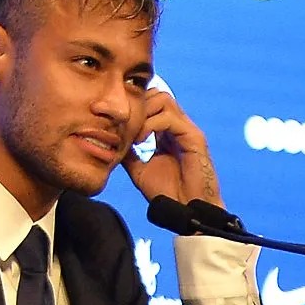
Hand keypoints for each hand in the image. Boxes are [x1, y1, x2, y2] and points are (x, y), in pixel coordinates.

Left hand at [121, 90, 222, 207]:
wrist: (184, 209)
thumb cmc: (166, 192)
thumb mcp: (138, 168)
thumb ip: (128, 152)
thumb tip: (110, 142)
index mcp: (166, 132)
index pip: (150, 103)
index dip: (133, 108)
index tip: (115, 123)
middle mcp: (178, 126)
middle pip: (156, 94)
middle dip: (137, 106)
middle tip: (123, 126)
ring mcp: (187, 130)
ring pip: (163, 99)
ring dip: (143, 113)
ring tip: (133, 135)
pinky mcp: (194, 137)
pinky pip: (170, 118)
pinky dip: (150, 125)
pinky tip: (140, 140)